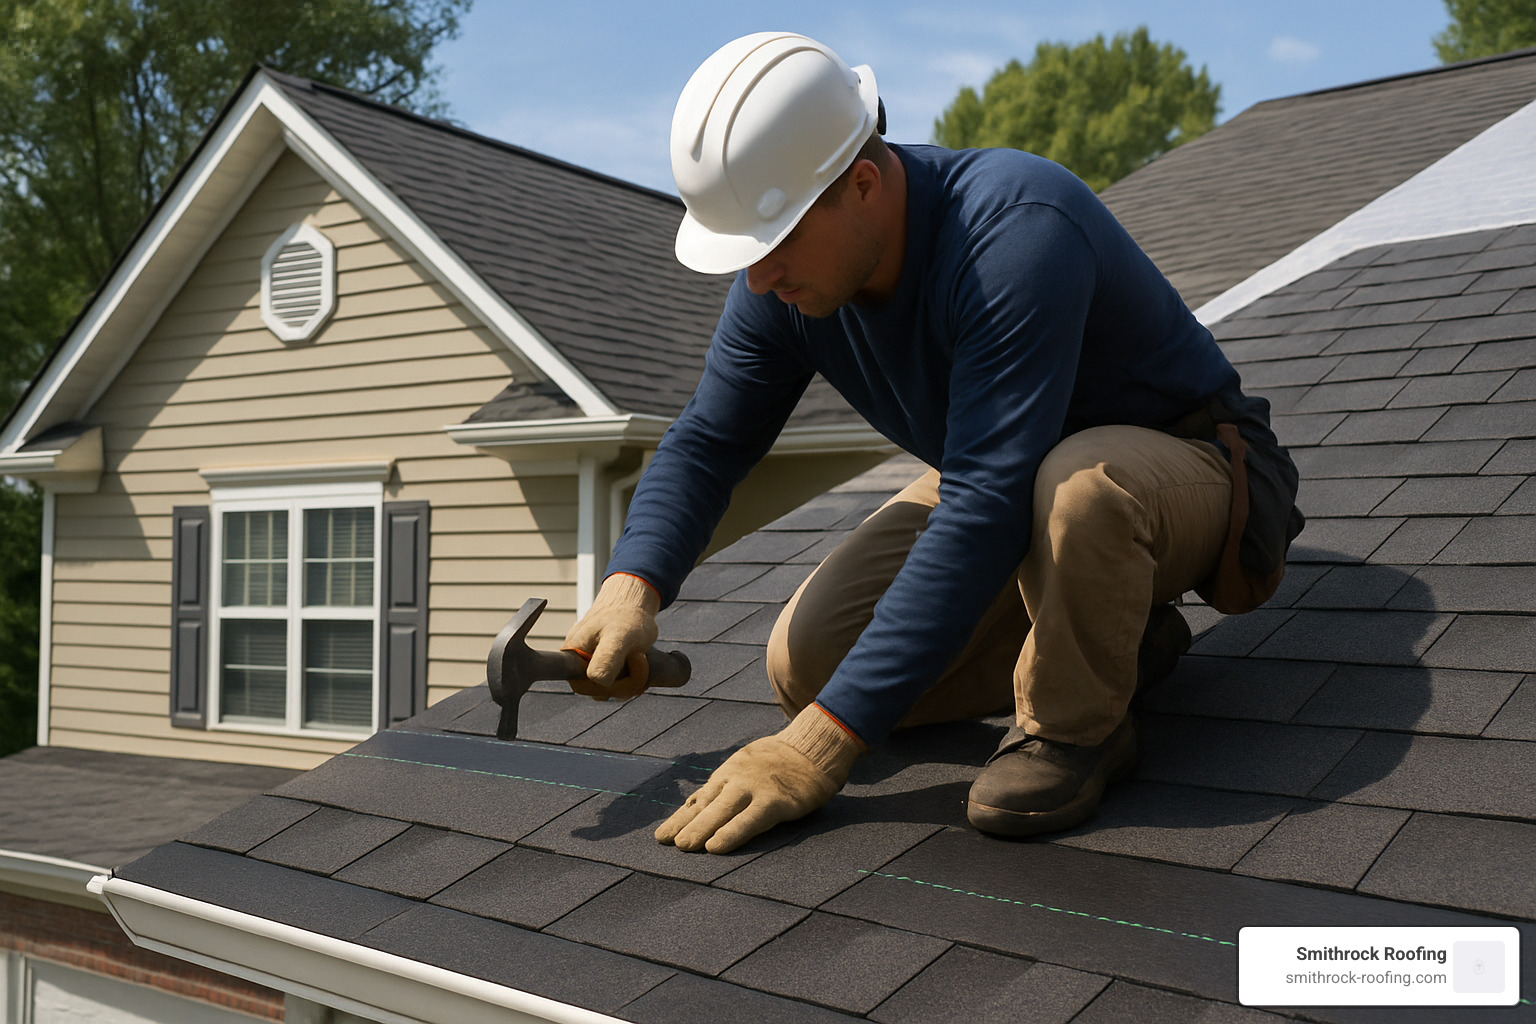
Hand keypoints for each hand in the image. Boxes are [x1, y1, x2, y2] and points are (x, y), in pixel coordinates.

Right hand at [563, 573, 660, 700]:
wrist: (633, 605)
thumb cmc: (625, 617)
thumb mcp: (618, 636)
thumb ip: (606, 658)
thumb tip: (597, 681)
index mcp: (572, 655)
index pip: (581, 686)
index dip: (603, 685)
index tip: (620, 668)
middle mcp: (578, 663)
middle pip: (599, 692)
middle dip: (624, 680)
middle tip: (636, 657)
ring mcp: (592, 667)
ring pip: (611, 690)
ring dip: (631, 678)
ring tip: (636, 656)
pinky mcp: (606, 670)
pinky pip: (619, 685)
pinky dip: (632, 677)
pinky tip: (637, 663)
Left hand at [656, 705, 863, 852]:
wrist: (814, 748)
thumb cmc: (779, 763)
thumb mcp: (746, 768)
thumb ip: (727, 788)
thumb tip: (698, 808)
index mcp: (729, 773)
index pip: (699, 798)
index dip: (680, 818)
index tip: (662, 836)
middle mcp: (736, 779)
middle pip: (706, 804)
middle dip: (686, 824)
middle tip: (667, 843)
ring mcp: (755, 788)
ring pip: (722, 810)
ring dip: (701, 829)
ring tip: (685, 847)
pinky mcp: (776, 801)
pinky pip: (750, 819)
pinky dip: (732, 833)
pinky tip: (717, 846)